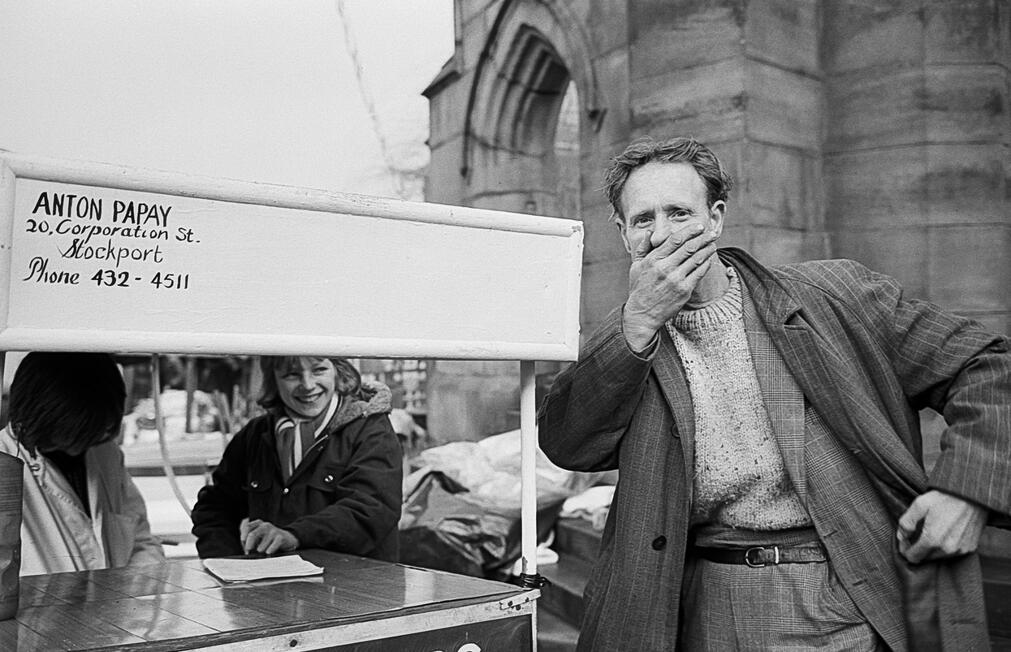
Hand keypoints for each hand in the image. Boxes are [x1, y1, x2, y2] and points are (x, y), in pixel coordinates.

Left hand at [240, 518, 299, 554]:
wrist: (287, 538)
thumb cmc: (268, 538)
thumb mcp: (258, 534)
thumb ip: (248, 535)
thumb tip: (243, 541)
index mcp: (258, 523)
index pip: (247, 527)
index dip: (243, 537)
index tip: (243, 544)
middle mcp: (266, 525)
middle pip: (252, 534)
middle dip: (249, 545)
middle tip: (248, 551)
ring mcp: (273, 531)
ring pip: (261, 545)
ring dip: (260, 550)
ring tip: (263, 550)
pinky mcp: (280, 537)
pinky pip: (271, 547)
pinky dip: (269, 551)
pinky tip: (269, 551)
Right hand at [622, 224, 718, 349]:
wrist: (642, 315)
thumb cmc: (639, 289)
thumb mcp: (635, 267)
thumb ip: (643, 248)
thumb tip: (649, 232)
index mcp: (653, 260)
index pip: (675, 240)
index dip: (689, 231)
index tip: (698, 227)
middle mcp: (665, 268)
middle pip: (689, 247)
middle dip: (703, 238)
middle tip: (712, 233)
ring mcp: (675, 280)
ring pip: (696, 259)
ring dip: (707, 250)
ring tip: (713, 244)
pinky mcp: (684, 290)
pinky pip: (699, 273)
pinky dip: (706, 264)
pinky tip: (709, 259)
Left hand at [897, 490, 987, 563]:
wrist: (972, 495)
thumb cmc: (944, 497)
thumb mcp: (919, 504)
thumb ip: (906, 523)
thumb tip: (901, 537)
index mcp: (932, 540)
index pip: (913, 557)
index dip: (906, 549)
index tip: (905, 540)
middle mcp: (947, 549)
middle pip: (925, 558)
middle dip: (918, 548)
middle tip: (918, 532)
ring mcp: (960, 550)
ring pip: (938, 556)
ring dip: (932, 548)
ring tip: (933, 529)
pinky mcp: (970, 548)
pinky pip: (952, 553)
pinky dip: (946, 546)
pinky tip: (945, 532)